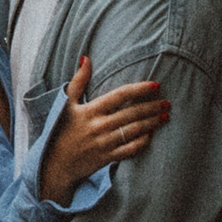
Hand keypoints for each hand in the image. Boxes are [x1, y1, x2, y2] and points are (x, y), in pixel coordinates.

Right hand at [39, 55, 169, 204]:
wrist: (54, 163)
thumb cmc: (61, 129)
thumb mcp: (66, 103)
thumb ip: (78, 81)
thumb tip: (86, 58)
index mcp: (90, 110)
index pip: (120, 95)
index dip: (139, 89)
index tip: (155, 85)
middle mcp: (98, 126)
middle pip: (132, 113)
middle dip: (152, 107)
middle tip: (167, 102)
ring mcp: (104, 143)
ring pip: (134, 131)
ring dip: (152, 123)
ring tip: (165, 116)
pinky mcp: (107, 158)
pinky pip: (130, 150)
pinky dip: (143, 142)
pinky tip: (152, 135)